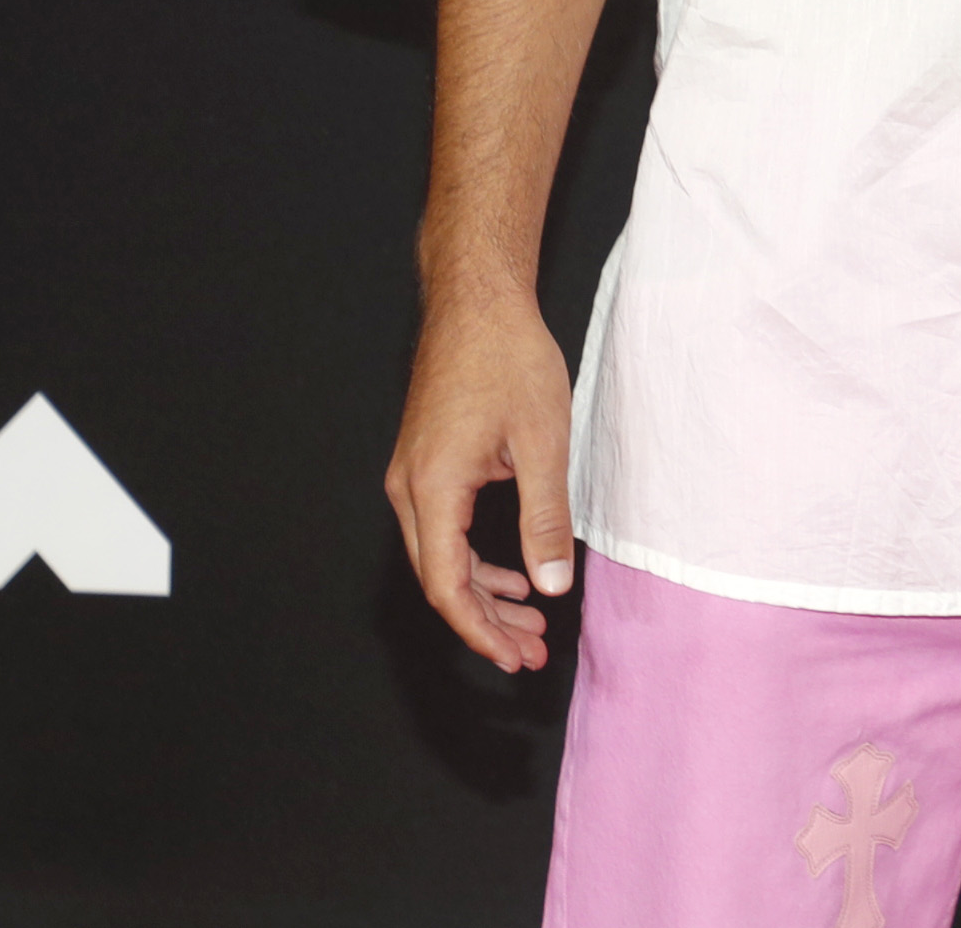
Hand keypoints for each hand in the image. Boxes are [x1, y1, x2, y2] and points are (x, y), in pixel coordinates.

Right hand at [384, 285, 578, 672]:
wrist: (477, 302)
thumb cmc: (509, 360)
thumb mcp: (542, 442)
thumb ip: (545, 518)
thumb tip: (552, 584)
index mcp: (432, 489)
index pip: (445, 585)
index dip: (479, 630)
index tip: (513, 657)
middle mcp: (409, 489)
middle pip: (439, 579)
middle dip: (486, 622)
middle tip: (530, 652)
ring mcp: (413, 476)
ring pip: (441, 557)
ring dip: (483, 593)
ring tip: (529, 622)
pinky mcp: (426, 463)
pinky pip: (444, 529)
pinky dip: (476, 559)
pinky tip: (512, 575)